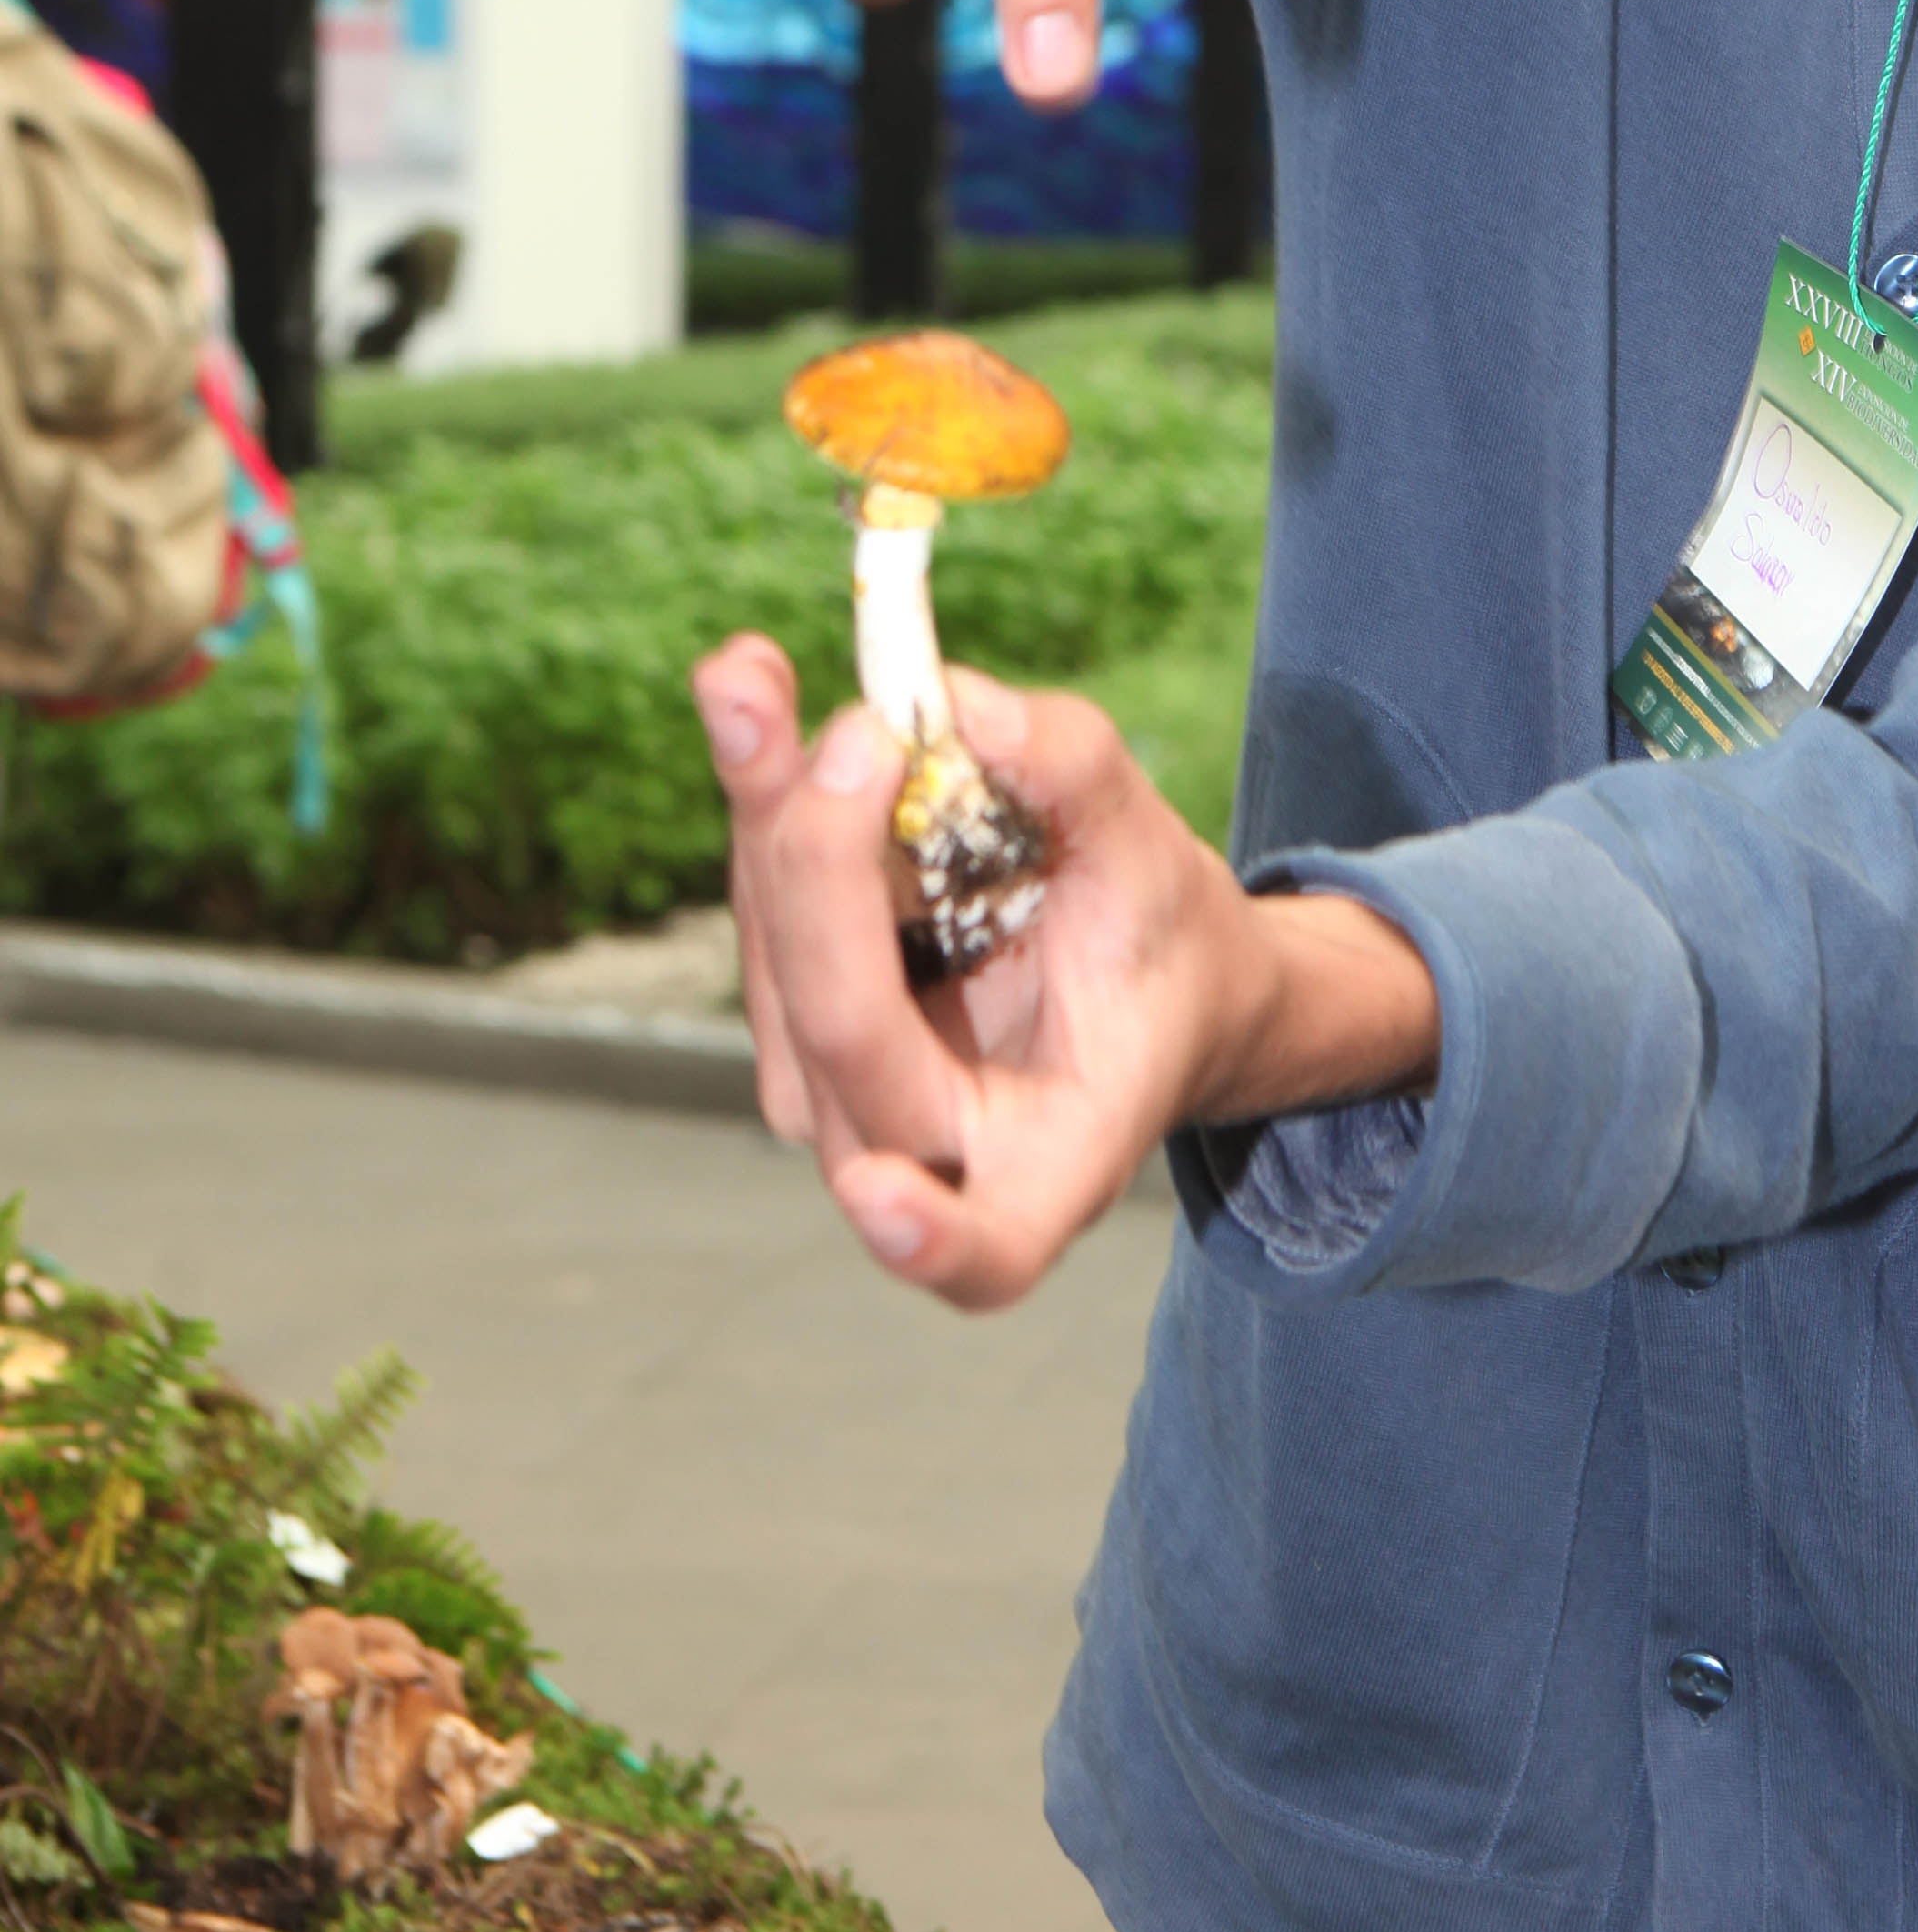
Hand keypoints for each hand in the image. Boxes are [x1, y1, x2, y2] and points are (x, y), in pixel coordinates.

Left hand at [693, 638, 1442, 1312]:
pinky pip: (762, 908)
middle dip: (826, 870)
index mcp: (1051, 1166)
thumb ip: (1078, 781)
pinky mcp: (793, 1013)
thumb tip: (969, 711)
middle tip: (858, 730)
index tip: (880, 1196)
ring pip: (776, 955)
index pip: (986, 1251)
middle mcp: (924, 1155)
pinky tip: (745, 688)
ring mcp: (839, 1093)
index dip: (930, 1238)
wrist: (1138, 972)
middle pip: (841, 1031)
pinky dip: (757, 797)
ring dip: (768, 810)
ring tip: (756, 680)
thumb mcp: (1158, 860)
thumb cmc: (1157, 947)